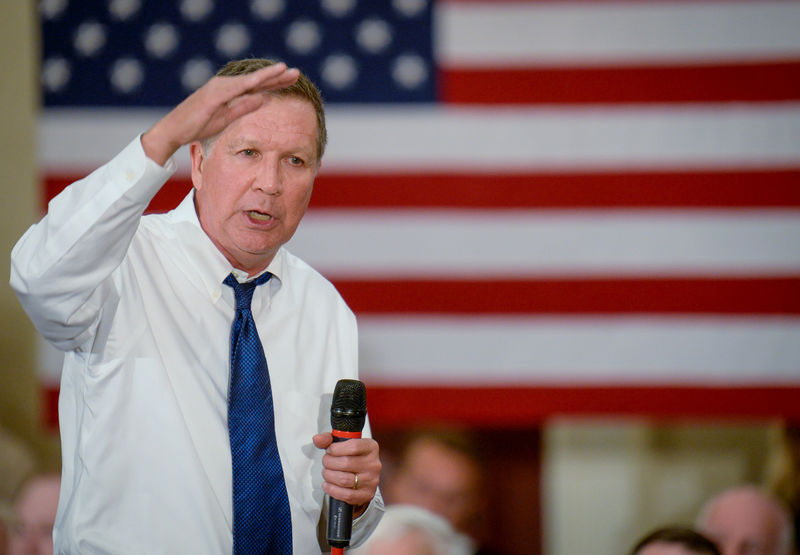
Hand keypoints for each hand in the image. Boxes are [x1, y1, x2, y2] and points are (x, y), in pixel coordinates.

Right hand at [141, 62, 299, 164]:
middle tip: (297, 72)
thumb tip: (263, 99)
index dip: (276, 82)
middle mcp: (227, 86)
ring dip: (267, 75)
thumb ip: (244, 107)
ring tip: (285, 69)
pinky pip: (235, 88)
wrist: (175, 130)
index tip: (292, 79)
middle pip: (257, 80)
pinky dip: (249, 83)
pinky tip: (262, 80)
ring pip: (249, 80)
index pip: (258, 86)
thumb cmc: (198, 125)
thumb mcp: (227, 118)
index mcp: (231, 92)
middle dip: (277, 76)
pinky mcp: (214, 95)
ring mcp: (220, 88)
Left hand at [313, 432, 381, 517]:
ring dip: (329, 476)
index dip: (336, 449)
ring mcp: (371, 480)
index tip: (330, 450)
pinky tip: (328, 484)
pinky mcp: (367, 494)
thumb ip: (328, 439)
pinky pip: (346, 495)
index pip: (354, 446)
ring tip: (327, 472)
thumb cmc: (352, 458)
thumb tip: (317, 439)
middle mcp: (373, 463)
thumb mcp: (342, 444)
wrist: (362, 476)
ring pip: (343, 479)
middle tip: (326, 462)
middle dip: (329, 462)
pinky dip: (332, 490)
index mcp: (370, 447)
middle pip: (345, 463)